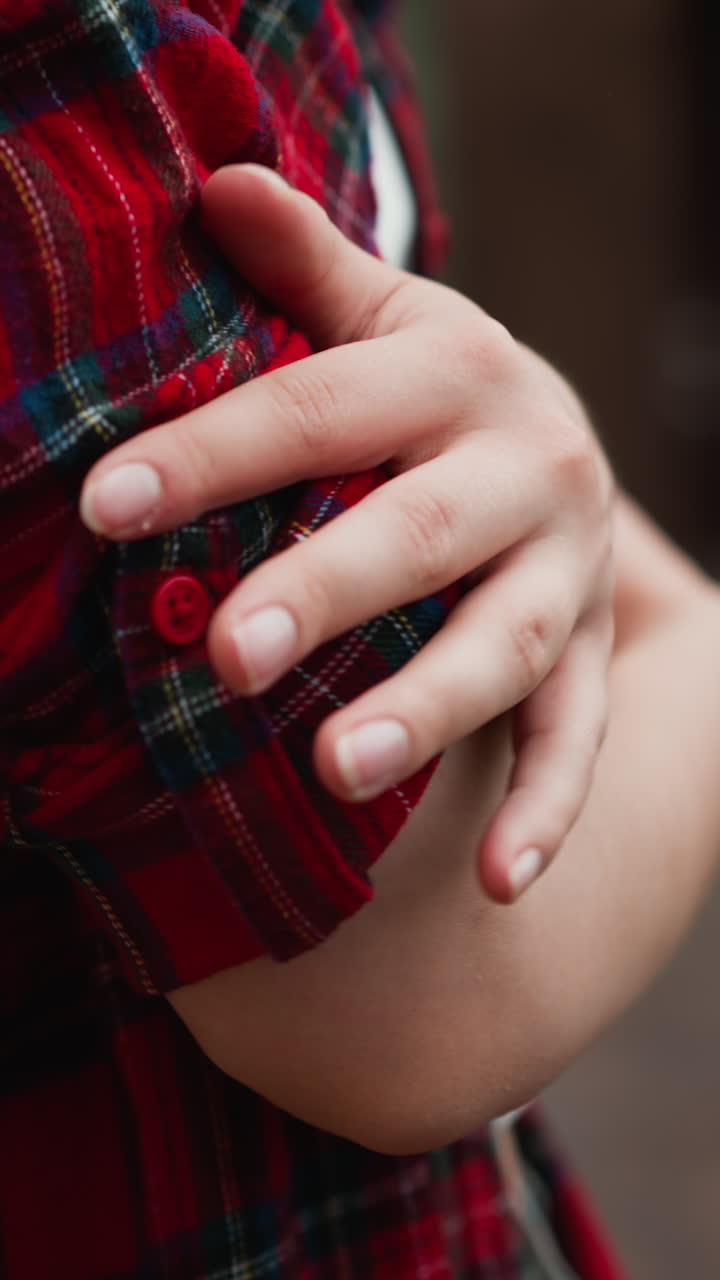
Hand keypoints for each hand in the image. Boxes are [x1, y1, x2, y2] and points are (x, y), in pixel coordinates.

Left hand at [80, 164, 614, 902]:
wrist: (570, 453)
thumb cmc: (438, 396)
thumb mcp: (390, 320)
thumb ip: (307, 268)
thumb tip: (213, 183)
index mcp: (458, 372)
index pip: (321, 410)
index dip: (214, 454)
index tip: (107, 506)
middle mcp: (529, 466)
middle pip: (421, 533)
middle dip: (326, 594)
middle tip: (227, 656)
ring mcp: (567, 570)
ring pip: (505, 646)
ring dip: (427, 710)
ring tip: (337, 771)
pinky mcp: (594, 654)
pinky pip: (577, 737)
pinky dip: (545, 810)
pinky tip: (499, 883)